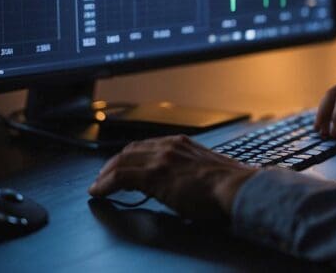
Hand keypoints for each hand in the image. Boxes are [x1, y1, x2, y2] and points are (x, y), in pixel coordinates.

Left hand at [88, 135, 257, 220]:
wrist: (237, 187)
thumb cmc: (230, 185)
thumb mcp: (208, 170)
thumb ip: (193, 171)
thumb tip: (188, 184)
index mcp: (182, 143)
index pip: (147, 145)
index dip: (130, 156)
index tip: (123, 166)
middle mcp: (169, 146)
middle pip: (130, 150)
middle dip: (113, 163)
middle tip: (103, 176)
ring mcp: (161, 158)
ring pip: (122, 160)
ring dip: (105, 174)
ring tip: (97, 185)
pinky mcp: (155, 175)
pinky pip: (121, 176)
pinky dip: (105, 183)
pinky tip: (98, 191)